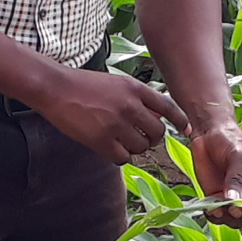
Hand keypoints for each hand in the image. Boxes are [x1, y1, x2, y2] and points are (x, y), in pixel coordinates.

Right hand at [33, 67, 188, 162]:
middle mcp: (129, 106)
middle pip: (157, 132)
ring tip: (123, 141)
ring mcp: (116, 124)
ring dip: (135, 148)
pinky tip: (112, 148)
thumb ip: (137, 97)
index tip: (186, 128)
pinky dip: (120, 156)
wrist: (56, 89)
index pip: (167, 107)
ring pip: (141, 147)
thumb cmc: (85, 85)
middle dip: (152, 138)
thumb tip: (156, 117)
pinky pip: (123, 158)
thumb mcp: (116, 83)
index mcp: (135, 89)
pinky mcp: (101, 140)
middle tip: (142, 137)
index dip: (180, 120)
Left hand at [187, 118, 241, 225]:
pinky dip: (215, 217)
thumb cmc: (232, 140)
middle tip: (236, 209)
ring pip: (238, 221)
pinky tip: (211, 210)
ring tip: (220, 208)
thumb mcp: (238, 158)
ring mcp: (236, 200)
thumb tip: (233, 201)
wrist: (209, 134)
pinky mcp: (219, 200)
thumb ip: (236, 180)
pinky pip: (220, 216)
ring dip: (230, 218)